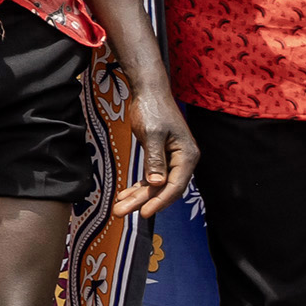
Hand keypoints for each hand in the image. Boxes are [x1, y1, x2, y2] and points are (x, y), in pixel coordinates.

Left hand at [114, 71, 197, 221]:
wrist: (148, 92)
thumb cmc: (152, 110)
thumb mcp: (152, 134)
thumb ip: (155, 159)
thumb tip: (157, 184)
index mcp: (187, 156)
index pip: (175, 186)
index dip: (159, 201)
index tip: (143, 213)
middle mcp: (182, 160)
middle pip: (163, 188)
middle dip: (141, 201)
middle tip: (119, 212)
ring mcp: (172, 159)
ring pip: (155, 185)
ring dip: (137, 196)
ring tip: (118, 207)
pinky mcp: (160, 156)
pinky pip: (151, 177)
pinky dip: (138, 186)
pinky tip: (124, 194)